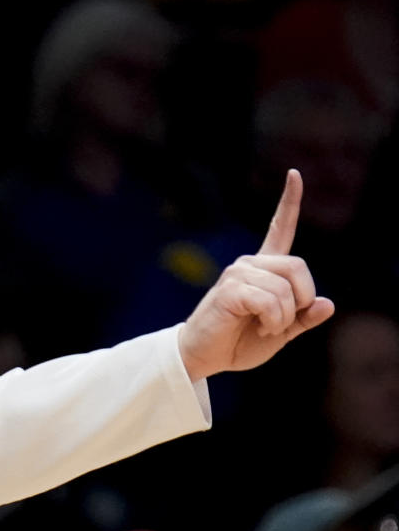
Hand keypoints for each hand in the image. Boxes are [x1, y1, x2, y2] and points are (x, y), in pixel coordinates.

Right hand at [178, 169, 334, 381]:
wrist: (203, 356)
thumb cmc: (237, 342)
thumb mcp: (280, 332)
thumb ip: (303, 319)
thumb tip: (327, 303)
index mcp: (262, 270)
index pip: (279, 229)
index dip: (289, 202)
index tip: (294, 174)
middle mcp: (249, 264)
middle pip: (298, 267)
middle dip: (301, 300)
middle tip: (283, 322)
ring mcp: (237, 274)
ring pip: (285, 290)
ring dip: (283, 318)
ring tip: (265, 328)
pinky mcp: (229, 289)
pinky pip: (270, 301)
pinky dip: (273, 321)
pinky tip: (259, 327)